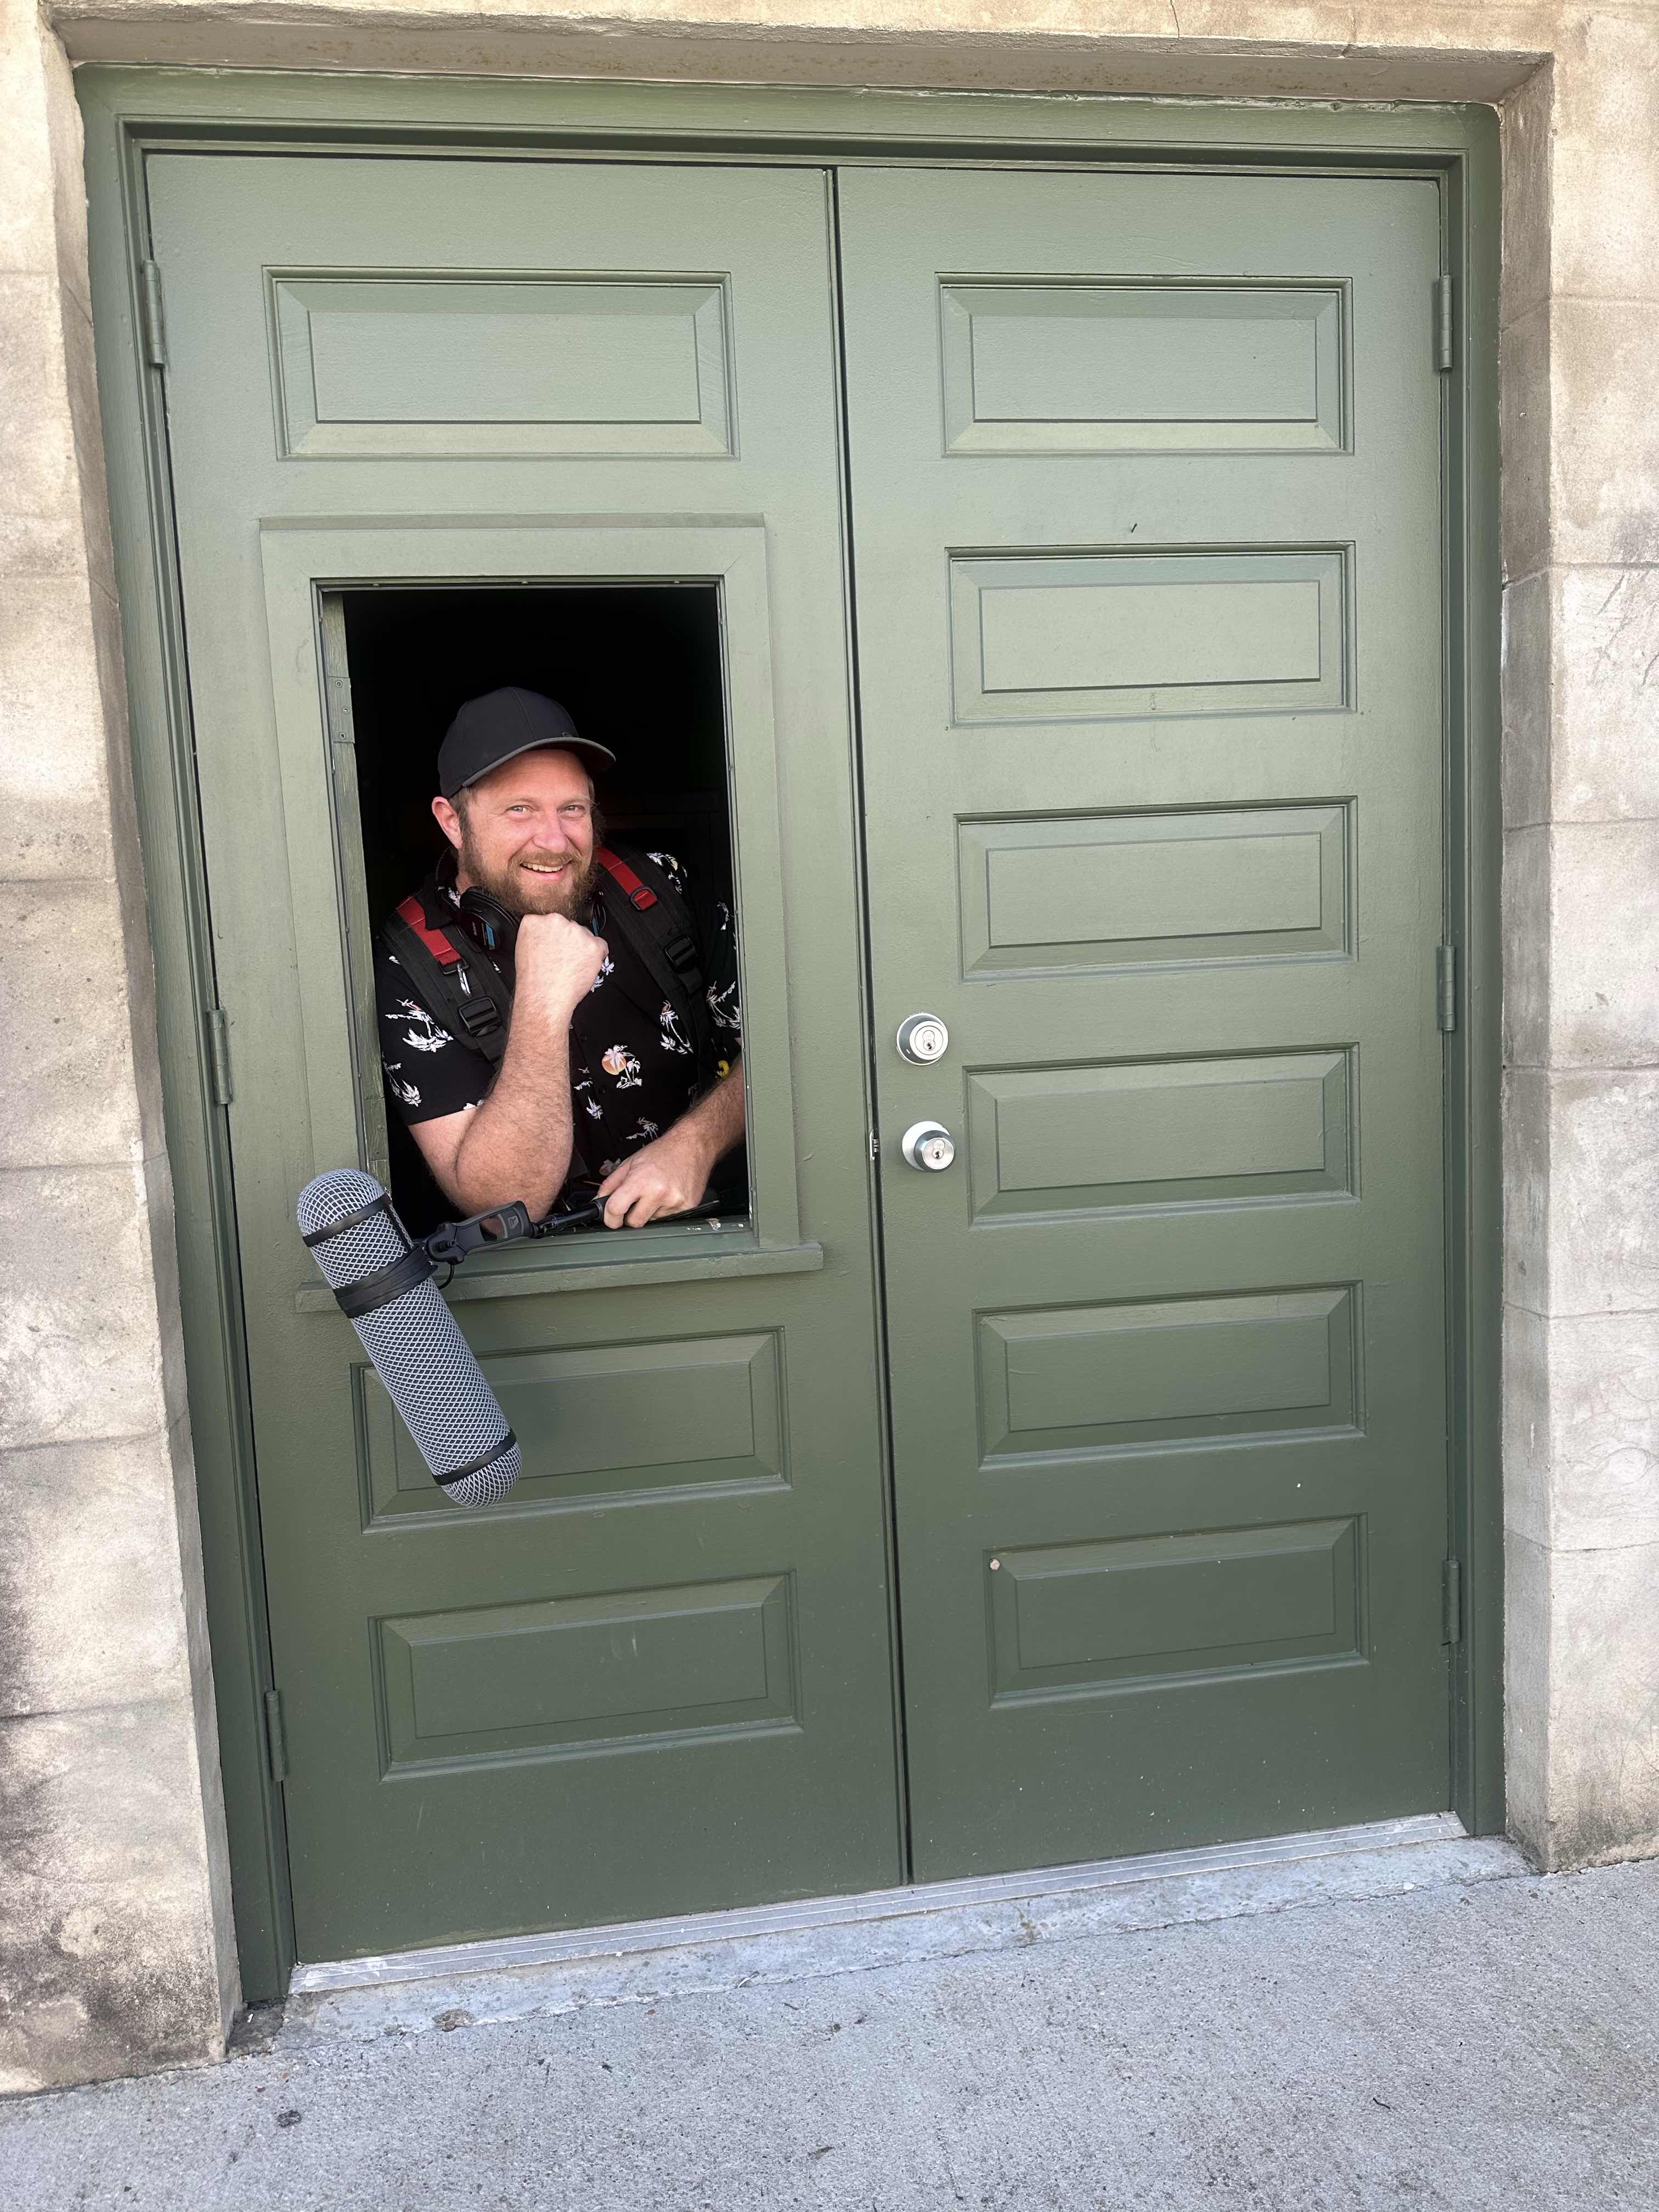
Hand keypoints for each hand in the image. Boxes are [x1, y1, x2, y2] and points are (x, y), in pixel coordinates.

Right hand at [513, 914, 606, 1025]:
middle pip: (569, 925)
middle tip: (561, 958)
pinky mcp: (593, 945)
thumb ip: (537, 935)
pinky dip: (596, 957)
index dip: (553, 935)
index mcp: (534, 921)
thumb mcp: (524, 949)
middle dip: (569, 940)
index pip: (550, 920)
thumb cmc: (534, 980)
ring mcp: (576, 932)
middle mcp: (556, 921)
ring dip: (582, 948)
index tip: (552, 945)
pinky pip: (601, 946)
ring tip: (569, 966)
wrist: (545, 998)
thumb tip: (546, 934)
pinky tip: (582, 967)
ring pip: (585, 935)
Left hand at [597, 1126, 712, 1228]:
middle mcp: (658, 1193)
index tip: (611, 1219)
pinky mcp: (687, 1206)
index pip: (616, 1209)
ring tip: (657, 1191)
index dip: (610, 1218)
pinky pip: (669, 1218)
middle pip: (635, 1222)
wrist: (692, 1145)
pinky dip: (665, 1209)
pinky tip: (668, 1193)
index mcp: (641, 1181)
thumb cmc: (663, 1151)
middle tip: (637, 1201)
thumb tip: (600, 1200)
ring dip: (650, 1210)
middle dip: (631, 1215)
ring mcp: (674, 1202)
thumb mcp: (631, 1162)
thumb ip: (611, 1183)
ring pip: (652, 1220)